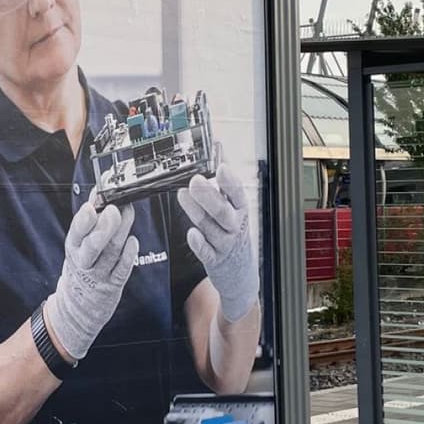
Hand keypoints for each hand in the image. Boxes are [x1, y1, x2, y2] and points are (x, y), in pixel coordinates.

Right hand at [44, 201, 137, 362]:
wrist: (77, 306)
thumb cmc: (81, 267)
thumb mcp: (77, 244)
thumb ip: (89, 219)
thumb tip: (98, 192)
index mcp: (73, 248)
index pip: (76, 232)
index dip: (84, 219)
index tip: (91, 206)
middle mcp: (84, 262)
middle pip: (93, 245)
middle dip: (103, 227)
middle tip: (114, 210)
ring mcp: (99, 275)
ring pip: (110, 253)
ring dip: (121, 233)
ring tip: (129, 213)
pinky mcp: (112, 285)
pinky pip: (121, 270)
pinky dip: (128, 256)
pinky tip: (133, 241)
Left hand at [178, 160, 257, 321]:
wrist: (241, 275)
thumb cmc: (233, 234)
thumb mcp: (235, 208)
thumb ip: (224, 181)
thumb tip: (217, 148)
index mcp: (240, 211)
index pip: (238, 194)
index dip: (230, 182)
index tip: (222, 168)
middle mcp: (234, 227)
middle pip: (224, 212)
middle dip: (210, 196)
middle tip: (195, 181)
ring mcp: (225, 245)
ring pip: (211, 228)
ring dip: (197, 212)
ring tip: (182, 195)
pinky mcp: (214, 260)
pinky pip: (206, 252)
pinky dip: (199, 243)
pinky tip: (191, 233)